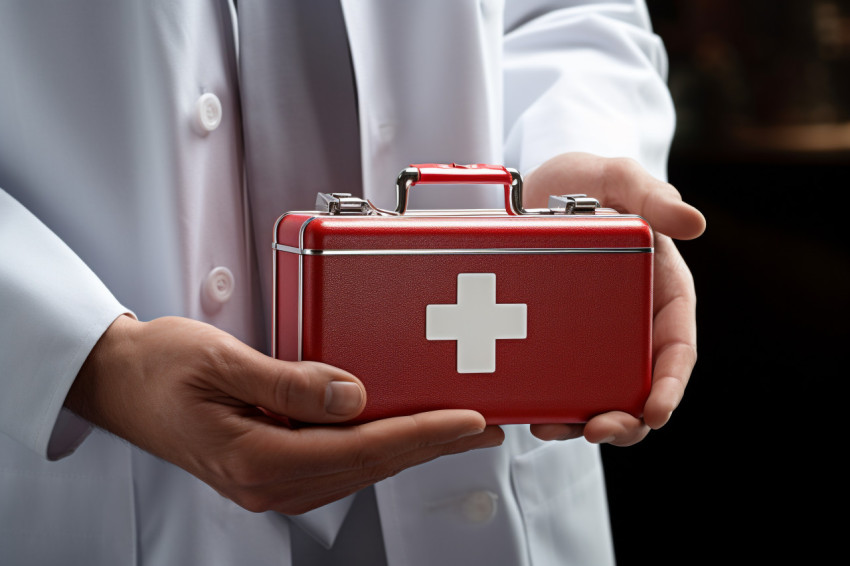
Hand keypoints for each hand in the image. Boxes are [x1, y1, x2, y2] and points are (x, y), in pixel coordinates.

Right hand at [67, 315, 503, 513]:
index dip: (420, 434)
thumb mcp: (221, 362)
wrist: (120, 382)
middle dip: (431, 444)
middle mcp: (269, 482)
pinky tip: (400, 430)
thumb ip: (288, 382)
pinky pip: (340, 461)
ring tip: (457, 428)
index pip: (359, 447)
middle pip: (368, 464)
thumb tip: (352, 395)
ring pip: (359, 467)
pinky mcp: (274, 467)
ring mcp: (272, 481)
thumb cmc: (160, 367)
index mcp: (256, 458)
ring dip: (411, 447)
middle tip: (484, 424)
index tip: (467, 420)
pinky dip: (379, 445)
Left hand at [521, 153, 705, 446]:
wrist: (531, 186)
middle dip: (627, 418)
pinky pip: (562, 379)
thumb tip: (696, 223)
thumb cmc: (585, 180)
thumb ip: (652, 195)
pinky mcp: (557, 338)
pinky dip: (553, 401)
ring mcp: (594, 333)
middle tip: (598, 431)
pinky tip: (532, 412)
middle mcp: (632, 320)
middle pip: (641, 384)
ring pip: (602, 392)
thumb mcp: (617, 178)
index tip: (657, 410)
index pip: (676, 347)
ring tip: (557, 429)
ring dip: (586, 420)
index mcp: (661, 290)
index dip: (671, 384)